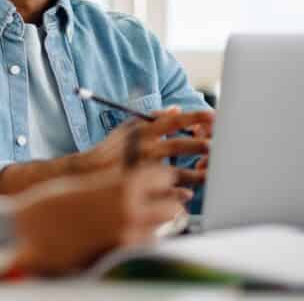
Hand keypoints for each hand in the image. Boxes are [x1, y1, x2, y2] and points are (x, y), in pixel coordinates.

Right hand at [12, 164, 182, 273]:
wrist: (29, 228)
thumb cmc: (54, 203)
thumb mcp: (90, 183)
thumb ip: (118, 186)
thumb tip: (141, 189)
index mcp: (121, 182)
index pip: (163, 176)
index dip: (160, 181)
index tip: (155, 184)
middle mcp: (130, 206)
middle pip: (173, 206)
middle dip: (166, 207)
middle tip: (154, 208)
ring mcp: (127, 233)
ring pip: (164, 231)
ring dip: (157, 227)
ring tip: (140, 225)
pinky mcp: (120, 254)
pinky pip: (146, 248)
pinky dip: (142, 244)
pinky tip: (127, 240)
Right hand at [71, 107, 214, 185]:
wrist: (88, 174)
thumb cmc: (109, 151)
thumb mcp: (127, 128)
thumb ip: (152, 118)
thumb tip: (177, 109)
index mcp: (140, 130)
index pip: (172, 120)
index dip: (194, 117)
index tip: (213, 116)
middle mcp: (142, 147)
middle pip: (179, 145)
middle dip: (201, 146)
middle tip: (215, 147)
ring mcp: (142, 169)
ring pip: (177, 171)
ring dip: (196, 173)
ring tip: (208, 174)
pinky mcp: (141, 188)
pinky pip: (166, 192)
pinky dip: (180, 192)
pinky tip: (188, 192)